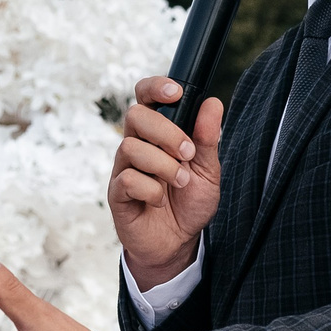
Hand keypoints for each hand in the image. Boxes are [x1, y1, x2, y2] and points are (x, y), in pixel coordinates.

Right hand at [109, 76, 222, 286]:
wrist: (178, 242)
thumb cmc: (189, 202)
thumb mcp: (207, 170)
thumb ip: (207, 139)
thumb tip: (212, 104)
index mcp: (157, 134)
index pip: (145, 98)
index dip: (155, 87)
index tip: (176, 92)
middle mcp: (136, 145)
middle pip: (135, 115)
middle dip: (166, 132)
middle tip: (187, 154)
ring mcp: (124, 169)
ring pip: (130, 147)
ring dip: (163, 165)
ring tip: (180, 182)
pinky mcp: (117, 194)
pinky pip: (127, 180)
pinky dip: (151, 190)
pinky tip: (160, 200)